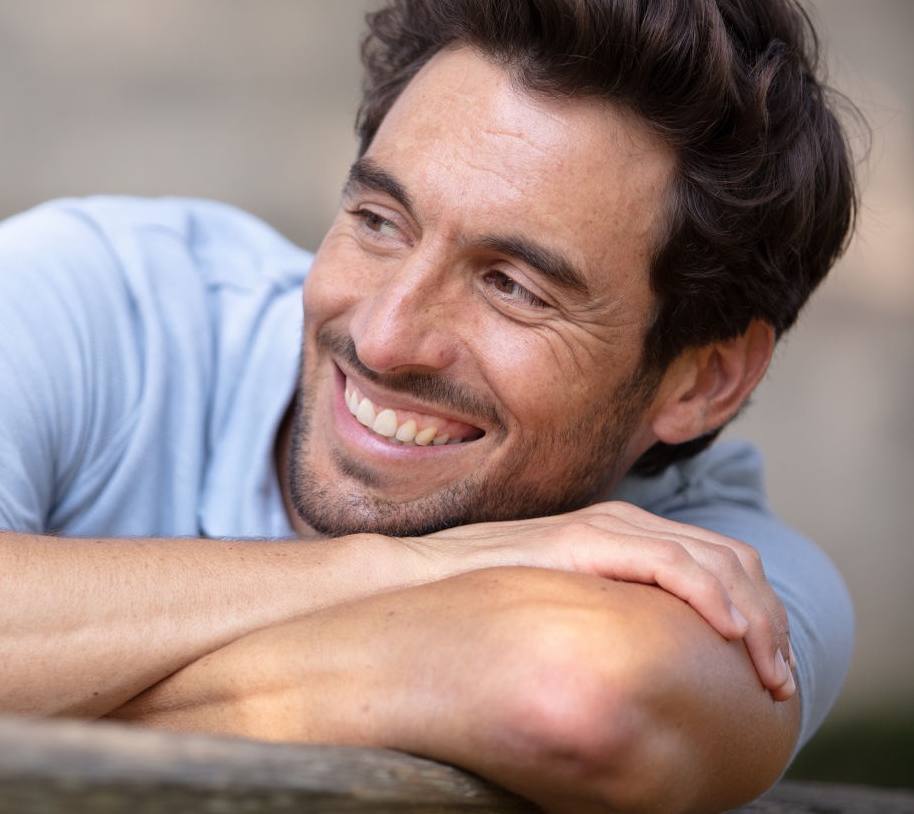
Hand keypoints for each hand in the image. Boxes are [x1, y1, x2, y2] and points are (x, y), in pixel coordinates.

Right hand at [398, 500, 795, 700]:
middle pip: (732, 559)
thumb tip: (650, 669)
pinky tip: (727, 631)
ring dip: (754, 617)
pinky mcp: (586, 541)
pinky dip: (709, 594)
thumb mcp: (570, 609)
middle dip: (770, 620)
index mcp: (629, 534)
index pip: (722, 561)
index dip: (761, 613)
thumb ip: (612, 618)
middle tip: (779, 681)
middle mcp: (626, 522)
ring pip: (714, 560)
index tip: (771, 671)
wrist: (425, 576)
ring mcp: (606, 527)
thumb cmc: (493, 600)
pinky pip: (669, 564)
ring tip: (767, 670)